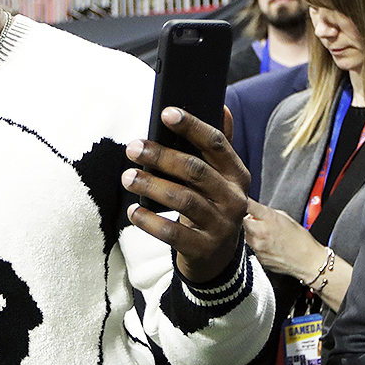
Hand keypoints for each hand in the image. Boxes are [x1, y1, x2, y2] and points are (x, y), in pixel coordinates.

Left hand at [122, 106, 249, 282]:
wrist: (217, 257)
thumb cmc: (211, 206)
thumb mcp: (220, 178)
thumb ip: (217, 147)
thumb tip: (223, 107)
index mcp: (237, 175)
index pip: (216, 144)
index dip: (192, 127)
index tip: (166, 113)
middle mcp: (233, 199)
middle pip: (195, 171)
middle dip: (161, 156)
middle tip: (132, 148)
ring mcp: (220, 226)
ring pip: (183, 200)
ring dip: (151, 186)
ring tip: (128, 177)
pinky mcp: (203, 248)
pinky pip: (172, 233)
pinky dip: (149, 221)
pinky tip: (132, 212)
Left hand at [243, 201, 325, 278]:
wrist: (308, 261)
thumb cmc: (301, 240)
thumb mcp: (286, 218)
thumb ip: (267, 212)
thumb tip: (253, 212)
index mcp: (269, 218)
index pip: (247, 205)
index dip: (241, 201)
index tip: (239, 200)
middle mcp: (260, 231)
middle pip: (240, 220)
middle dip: (245, 219)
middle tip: (254, 221)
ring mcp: (256, 245)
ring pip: (243, 235)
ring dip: (250, 232)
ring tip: (265, 235)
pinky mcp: (256, 256)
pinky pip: (249, 247)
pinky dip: (255, 244)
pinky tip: (267, 245)